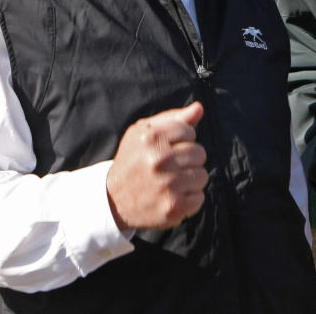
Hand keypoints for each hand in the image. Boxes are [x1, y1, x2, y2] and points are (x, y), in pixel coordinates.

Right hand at [106, 102, 207, 230]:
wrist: (113, 200)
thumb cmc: (134, 160)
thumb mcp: (144, 132)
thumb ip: (173, 118)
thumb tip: (199, 108)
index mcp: (151, 138)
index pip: (189, 131)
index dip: (182, 140)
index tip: (168, 148)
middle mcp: (159, 160)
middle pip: (199, 153)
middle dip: (188, 159)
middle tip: (171, 166)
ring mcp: (167, 184)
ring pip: (202, 175)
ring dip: (190, 179)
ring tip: (172, 181)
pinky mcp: (173, 207)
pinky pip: (199, 198)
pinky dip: (189, 199)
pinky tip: (173, 196)